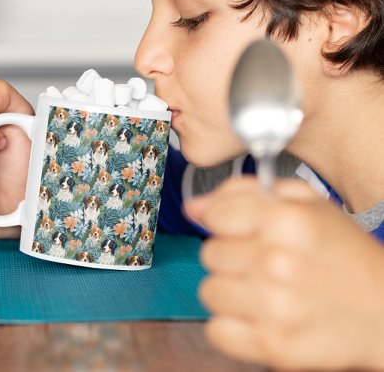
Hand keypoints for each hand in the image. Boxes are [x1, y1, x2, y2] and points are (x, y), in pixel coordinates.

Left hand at [185, 177, 383, 368]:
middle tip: (261, 260)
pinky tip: (257, 315)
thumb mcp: (304, 201)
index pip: (214, 216)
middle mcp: (275, 261)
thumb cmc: (342, 251)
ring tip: (262, 288)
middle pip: (210, 253)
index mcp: (284, 219)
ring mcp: (274, 307)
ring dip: (230, 289)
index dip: (226, 222)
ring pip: (209, 291)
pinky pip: (216, 331)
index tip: (242, 229)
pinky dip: (231, 325)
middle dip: (231, 254)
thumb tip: (194, 206)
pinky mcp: (274, 346)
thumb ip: (242, 191)